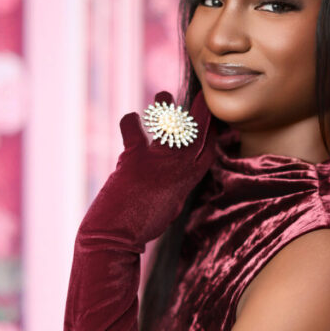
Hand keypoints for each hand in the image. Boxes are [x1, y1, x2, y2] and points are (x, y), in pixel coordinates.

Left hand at [77, 89, 216, 246]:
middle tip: (202, 95)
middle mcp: (177, 168)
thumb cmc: (142, 224)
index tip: (214, 118)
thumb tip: (177, 171)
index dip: (213, 133)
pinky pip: (133, 129)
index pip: (207, 151)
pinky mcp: (134, 157)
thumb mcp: (169, 204)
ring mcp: (157, 161)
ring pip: (169, 126)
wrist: (115, 236)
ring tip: (163, 94)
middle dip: (201, 113)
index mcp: (187, 181)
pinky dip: (130, 122)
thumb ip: (174, 183)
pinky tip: (130, 118)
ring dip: (165, 107)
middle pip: (195, 134)